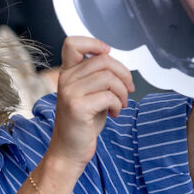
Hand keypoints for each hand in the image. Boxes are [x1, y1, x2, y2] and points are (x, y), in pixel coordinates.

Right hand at [47, 36, 133, 168]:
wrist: (69, 151)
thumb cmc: (82, 123)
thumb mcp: (89, 94)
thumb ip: (98, 77)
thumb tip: (119, 68)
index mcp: (68, 73)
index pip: (72, 43)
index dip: (94, 43)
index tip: (107, 54)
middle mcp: (66, 80)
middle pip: (103, 60)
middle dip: (123, 73)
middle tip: (127, 89)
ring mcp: (70, 93)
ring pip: (109, 77)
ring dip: (123, 92)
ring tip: (121, 104)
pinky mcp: (78, 107)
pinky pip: (109, 96)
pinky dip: (118, 105)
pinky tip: (114, 113)